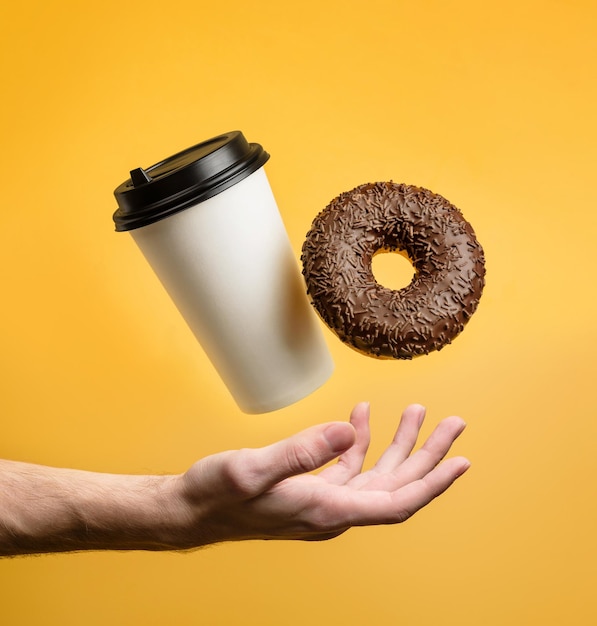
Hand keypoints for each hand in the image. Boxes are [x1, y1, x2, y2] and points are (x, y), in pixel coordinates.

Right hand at [171, 403, 469, 546]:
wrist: (191, 510)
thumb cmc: (217, 493)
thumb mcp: (253, 468)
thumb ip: (302, 451)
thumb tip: (350, 432)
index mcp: (327, 510)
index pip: (396, 502)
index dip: (432, 482)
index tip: (460, 461)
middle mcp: (332, 511)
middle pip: (396, 486)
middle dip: (427, 454)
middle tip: (453, 423)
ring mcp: (323, 500)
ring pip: (376, 474)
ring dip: (398, 444)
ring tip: (416, 412)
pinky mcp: (310, 490)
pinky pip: (349, 466)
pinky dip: (361, 441)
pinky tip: (360, 418)